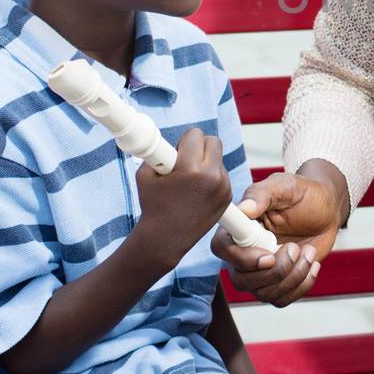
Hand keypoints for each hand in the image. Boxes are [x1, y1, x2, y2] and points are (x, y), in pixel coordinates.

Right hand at [133, 128, 231, 271]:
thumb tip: (166, 139)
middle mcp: (211, 177)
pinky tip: (196, 191)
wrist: (165, 239)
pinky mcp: (227, 197)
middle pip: (214, 141)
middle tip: (185, 158)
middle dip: (199, 145)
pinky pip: (222, 175)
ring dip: (206, 162)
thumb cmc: (152, 204)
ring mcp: (222, 188)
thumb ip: (159, 152)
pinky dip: (211, 177)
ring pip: (218, 159)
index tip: (177, 149)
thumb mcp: (146, 174)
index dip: (184, 140)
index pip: (196, 134)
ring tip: (188, 180)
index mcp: (190, 169)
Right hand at [211, 170, 342, 306]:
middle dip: (275, 271)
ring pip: (263, 293)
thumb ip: (263, 194)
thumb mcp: (286, 186)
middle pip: (241, 280)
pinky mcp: (278, 283)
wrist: (326, 210)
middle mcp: (244, 252)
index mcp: (240, 227)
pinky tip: (312, 263)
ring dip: (292, 276)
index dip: (242, 258)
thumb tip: (244, 208)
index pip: (222, 249)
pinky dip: (301, 285)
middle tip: (295, 248)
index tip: (269, 256)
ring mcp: (260, 271)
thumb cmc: (304, 194)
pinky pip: (281, 299)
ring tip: (308, 251)